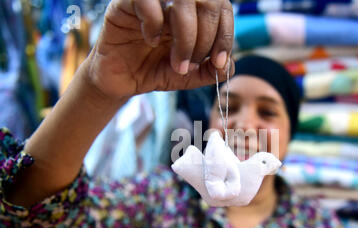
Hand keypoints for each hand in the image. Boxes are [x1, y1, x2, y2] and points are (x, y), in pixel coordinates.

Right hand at [86, 0, 234, 99]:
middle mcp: (175, 2)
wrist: (121, 81)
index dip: (225, 35)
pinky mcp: (126, 3)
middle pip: (207, 1)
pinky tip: (150, 41)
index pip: (221, 7)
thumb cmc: (153, 71)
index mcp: (194, 14)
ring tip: (178, 62)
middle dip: (206, 39)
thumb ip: (210, 71)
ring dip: (186, 36)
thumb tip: (229, 65)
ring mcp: (152, 0)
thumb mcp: (188, 75)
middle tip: (192, 64)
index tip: (219, 63)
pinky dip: (155, 24)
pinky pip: (147, 1)